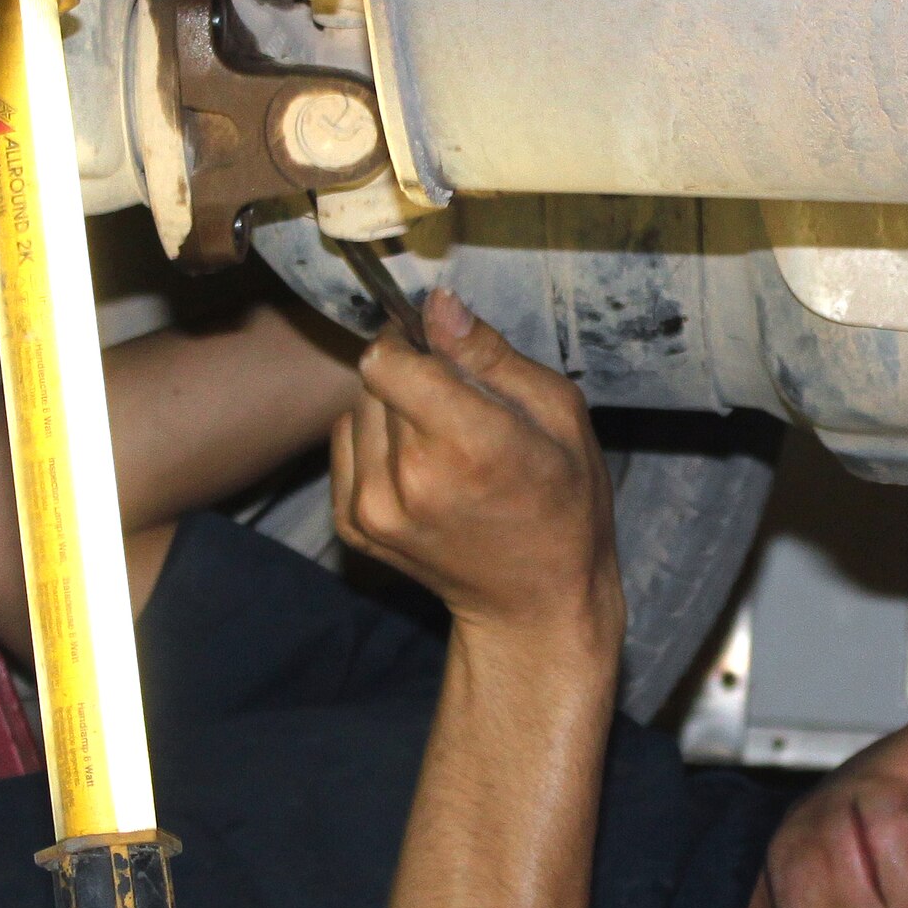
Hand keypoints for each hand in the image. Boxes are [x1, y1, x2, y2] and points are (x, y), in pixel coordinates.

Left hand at [331, 289, 623, 645]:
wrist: (535, 602)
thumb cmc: (562, 504)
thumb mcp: (559, 414)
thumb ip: (490, 355)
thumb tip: (437, 305)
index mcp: (468, 446)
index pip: (389, 359)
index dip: (414, 346)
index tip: (442, 357)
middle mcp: (410, 480)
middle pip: (374, 381)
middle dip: (411, 382)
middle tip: (461, 417)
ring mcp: (375, 510)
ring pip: (357, 412)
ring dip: (392, 415)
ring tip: (443, 450)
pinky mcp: (355, 527)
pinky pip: (346, 447)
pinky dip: (376, 449)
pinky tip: (421, 476)